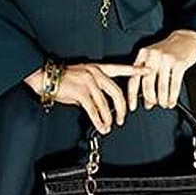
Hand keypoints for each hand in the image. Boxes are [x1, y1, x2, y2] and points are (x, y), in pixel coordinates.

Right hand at [24, 62, 147, 133]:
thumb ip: (95, 89)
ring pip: (106, 103)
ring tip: (109, 126)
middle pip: (117, 91)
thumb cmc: (64, 79)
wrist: (47, 77)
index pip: (120, 68)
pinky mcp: (81, 92)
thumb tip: (102, 105)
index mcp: (98, 68)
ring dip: (109, 118)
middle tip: (122, 118)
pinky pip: (94, 110)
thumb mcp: (83, 79)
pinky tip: (101, 127)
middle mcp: (95, 72)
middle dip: (122, 108)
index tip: (148, 71)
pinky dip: (99, 121)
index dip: (135, 70)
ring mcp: (89, 81)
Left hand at [127, 29, 195, 111]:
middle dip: (151, 99)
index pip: (134, 78)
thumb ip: (147, 75)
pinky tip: (172, 101)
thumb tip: (146, 100)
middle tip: (153, 105)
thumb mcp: (153, 57)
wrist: (186, 37)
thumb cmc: (168, 50)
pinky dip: (173, 97)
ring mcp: (166, 59)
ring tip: (164, 104)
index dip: (132, 95)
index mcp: (143, 55)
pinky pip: (174, 85)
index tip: (132, 107)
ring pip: (162, 88)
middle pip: (147, 85)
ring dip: (163, 100)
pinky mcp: (179, 63)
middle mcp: (153, 56)